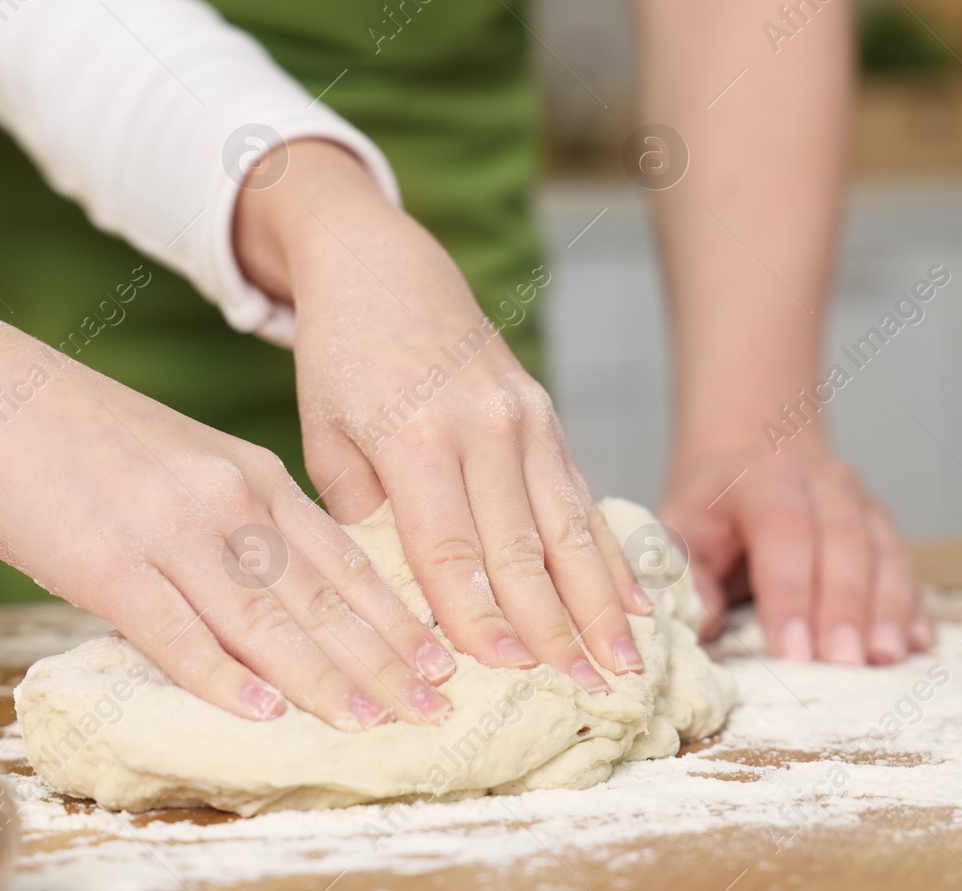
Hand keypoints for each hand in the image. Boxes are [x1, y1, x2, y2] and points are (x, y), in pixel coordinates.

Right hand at [0, 343, 454, 729]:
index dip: (398, 618)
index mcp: (255, 476)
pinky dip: (220, 676)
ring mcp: (170, 530)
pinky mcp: (108, 560)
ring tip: (372, 722)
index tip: (442, 662)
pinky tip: (261, 711)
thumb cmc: (91, 440)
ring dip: (323, 678)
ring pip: (264, 618)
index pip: (345, 561)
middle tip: (435, 707)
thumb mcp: (194, 464)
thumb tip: (287, 602)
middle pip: (321, 596)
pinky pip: (174, 629)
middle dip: (385, 659)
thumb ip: (243, 522)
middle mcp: (229, 500)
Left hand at [235, 141, 652, 690]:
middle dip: (555, 626)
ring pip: (568, 525)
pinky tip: (634, 600)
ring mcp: (524, 417)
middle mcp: (483, 426)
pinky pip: (581, 495)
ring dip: (599, 601)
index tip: (501, 673)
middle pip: (523, 545)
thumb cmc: (341, 360)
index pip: (450, 546)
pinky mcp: (546, 415)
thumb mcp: (326, 435)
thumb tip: (402, 596)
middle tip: (585, 692)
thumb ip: (363, 515)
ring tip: (626, 663)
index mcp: (414, 435)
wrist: (382, 268)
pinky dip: (608, 552)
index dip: (476, 615)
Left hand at [659, 436, 930, 664]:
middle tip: (844, 664)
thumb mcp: (681, 531)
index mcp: (764, 478)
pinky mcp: (885, 527)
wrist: (747, 465)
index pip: (782, 531)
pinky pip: (907, 565)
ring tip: (883, 659)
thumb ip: (688, 575)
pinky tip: (916, 643)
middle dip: (844, 608)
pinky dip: (913, 606)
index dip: (790, 593)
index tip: (794, 652)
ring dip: (888, 610)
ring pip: (884, 553)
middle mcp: (822, 482)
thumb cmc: (710, 512)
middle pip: (843, 542)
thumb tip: (703, 623)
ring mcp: (861, 502)